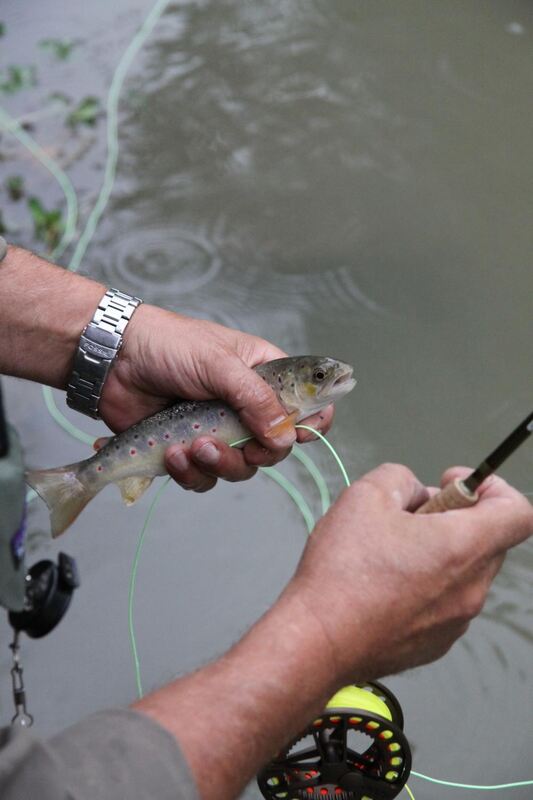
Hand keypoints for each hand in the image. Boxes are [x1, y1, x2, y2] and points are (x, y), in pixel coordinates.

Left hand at [99, 304, 333, 490]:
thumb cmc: (168, 345)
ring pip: (239, 467)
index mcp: (265, 374)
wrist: (113, 360)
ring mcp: (218, 429)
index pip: (307, 403)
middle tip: (242, 448)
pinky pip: (204, 477)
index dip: (312, 422)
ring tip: (191, 447)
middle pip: (274, 447)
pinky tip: (172, 454)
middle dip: (257, 453)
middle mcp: (246, 405)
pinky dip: (190, 472)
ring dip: (219, 464)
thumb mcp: (219, 364)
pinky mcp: (189, 449)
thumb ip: (256, 399)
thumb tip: (286, 437)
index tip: (301, 435)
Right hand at [287, 463, 532, 682]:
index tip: (454, 485)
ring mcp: (456, 622)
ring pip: (464, 572)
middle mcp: (471, 588)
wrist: (318, 640)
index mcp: (463, 548)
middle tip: (410, 516)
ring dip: (439, 552)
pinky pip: (445, 603)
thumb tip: (415, 494)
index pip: (518, 512)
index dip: (493, 487)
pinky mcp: (435, 644)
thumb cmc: (343, 571)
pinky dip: (426, 586)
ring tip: (389, 552)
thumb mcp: (364, 496)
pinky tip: (383, 586)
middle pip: (489, 540)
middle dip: (455, 517)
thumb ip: (400, 479)